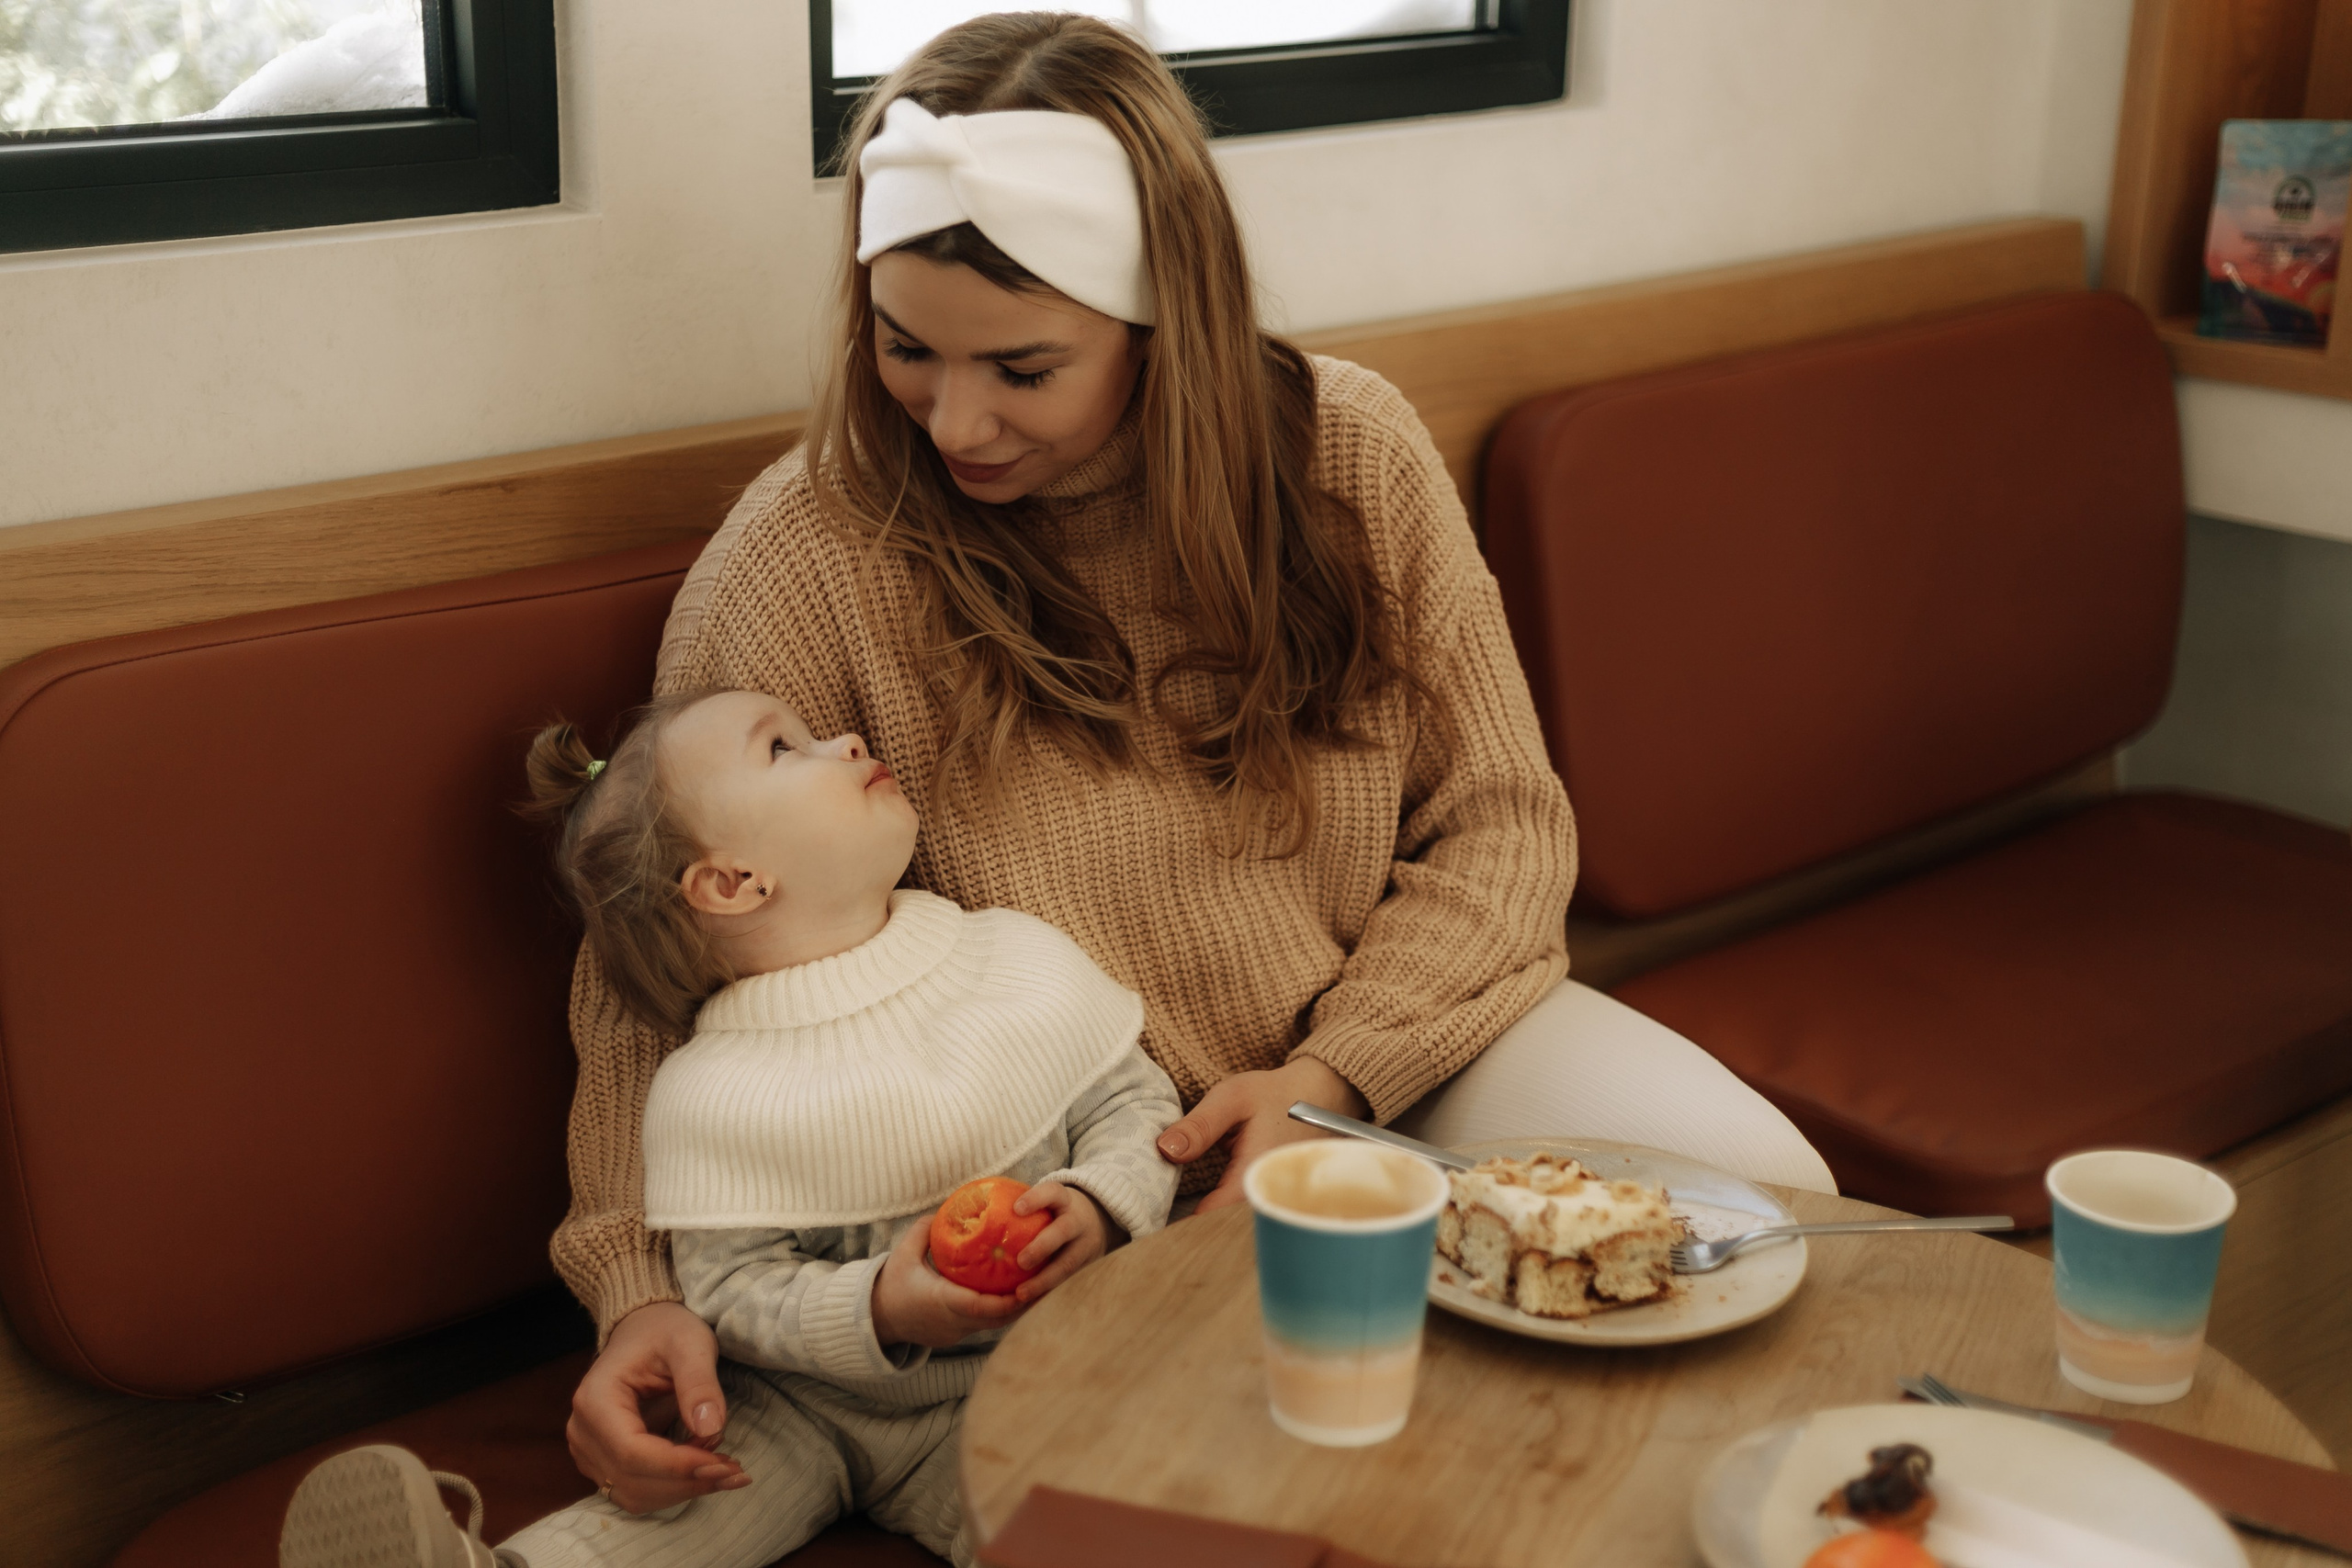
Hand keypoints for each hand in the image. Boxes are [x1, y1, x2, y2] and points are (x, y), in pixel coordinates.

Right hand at [567, 1300, 749, 1513]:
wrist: (643, 1329)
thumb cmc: (664, 1331)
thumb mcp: (689, 1344)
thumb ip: (699, 1384)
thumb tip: (710, 1429)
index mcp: (595, 1400)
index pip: (631, 1452)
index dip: (678, 1466)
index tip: (723, 1464)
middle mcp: (583, 1432)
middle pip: (632, 1479)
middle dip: (687, 1481)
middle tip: (736, 1472)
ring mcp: (589, 1451)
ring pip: (634, 1493)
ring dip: (683, 1490)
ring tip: (727, 1470)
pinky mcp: (603, 1462)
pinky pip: (635, 1490)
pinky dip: (673, 1488)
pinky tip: (706, 1469)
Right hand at [870, 1212, 1029, 1348]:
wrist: (876, 1319)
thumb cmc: (890, 1284)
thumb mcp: (903, 1253)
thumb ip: (925, 1230)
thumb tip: (949, 1208)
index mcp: (940, 1301)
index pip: (979, 1306)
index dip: (1007, 1300)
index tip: (1029, 1284)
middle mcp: (953, 1322)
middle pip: (997, 1320)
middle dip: (1025, 1304)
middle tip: (1047, 1281)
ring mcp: (956, 1332)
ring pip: (995, 1324)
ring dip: (1017, 1308)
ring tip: (1041, 1285)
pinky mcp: (957, 1336)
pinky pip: (986, 1324)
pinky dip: (1002, 1310)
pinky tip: (1017, 1291)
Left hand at [1009, 1181, 1110, 1303]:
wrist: (1098, 1219)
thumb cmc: (1054, 1210)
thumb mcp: (1046, 1200)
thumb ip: (1019, 1206)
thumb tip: (969, 1210)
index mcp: (1064, 1199)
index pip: (1052, 1192)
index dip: (1036, 1199)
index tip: (1017, 1209)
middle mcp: (1078, 1221)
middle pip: (1063, 1231)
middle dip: (1043, 1246)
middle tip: (1021, 1261)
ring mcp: (1085, 1245)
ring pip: (1068, 1264)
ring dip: (1044, 1280)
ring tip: (1021, 1294)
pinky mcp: (1086, 1266)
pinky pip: (1066, 1282)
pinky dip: (1047, 1293)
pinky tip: (1028, 1305)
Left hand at [1156, 1056, 1369, 1213]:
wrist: (1317, 1096)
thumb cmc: (1273, 1095)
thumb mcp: (1232, 1098)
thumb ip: (1199, 1125)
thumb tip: (1164, 1150)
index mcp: (1255, 1172)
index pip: (1213, 1217)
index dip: (1182, 1227)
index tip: (1152, 1228)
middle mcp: (1268, 1194)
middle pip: (1225, 1230)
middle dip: (1194, 1234)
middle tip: (1158, 1233)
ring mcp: (1272, 1200)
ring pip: (1235, 1228)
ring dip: (1209, 1228)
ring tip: (1174, 1231)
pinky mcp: (1270, 1198)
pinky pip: (1244, 1218)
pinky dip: (1222, 1219)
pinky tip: (1201, 1218)